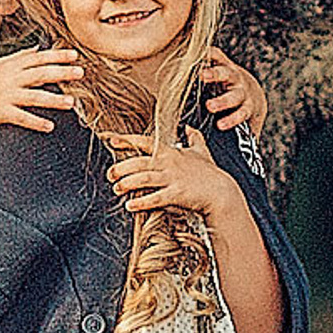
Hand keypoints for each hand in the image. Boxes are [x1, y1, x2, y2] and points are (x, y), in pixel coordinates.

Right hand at [0, 46, 80, 132]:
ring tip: (71, 102)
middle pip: (40, 74)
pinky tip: (49, 126)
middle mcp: (11, 79)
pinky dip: (36, 122)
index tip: (74, 55)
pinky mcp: (2, 112)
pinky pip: (22, 117)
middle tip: (80, 73)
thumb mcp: (0, 64)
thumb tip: (38, 48)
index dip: (56, 56)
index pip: (38, 58)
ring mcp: (7, 96)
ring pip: (34, 97)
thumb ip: (20, 57)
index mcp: (12, 66)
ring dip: (53, 99)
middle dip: (61, 73)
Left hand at [105, 127, 234, 220]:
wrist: (222, 193)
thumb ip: (193, 138)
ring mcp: (173, 178)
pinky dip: (141, 202)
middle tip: (110, 174)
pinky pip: (155, 198)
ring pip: (143, 178)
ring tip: (117, 188)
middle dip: (121, 167)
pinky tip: (130, 205)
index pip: (144, 142)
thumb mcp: (202, 151)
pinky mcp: (177, 194)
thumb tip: (189, 128)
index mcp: (171, 151)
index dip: (126, 140)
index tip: (110, 140)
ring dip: (126, 184)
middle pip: (138, 162)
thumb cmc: (210, 174)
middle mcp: (169, 163)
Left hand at [200, 49, 267, 134]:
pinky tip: (221, 124)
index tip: (196, 54)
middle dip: (214, 74)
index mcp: (221, 65)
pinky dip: (231, 120)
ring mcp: (241, 92)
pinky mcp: (246, 108)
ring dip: (222, 101)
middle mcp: (233, 77)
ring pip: (234, 96)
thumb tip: (166, 72)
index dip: (206, 54)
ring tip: (210, 106)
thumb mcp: (212, 73)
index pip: (215, 55)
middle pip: (225, 73)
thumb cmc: (221, 84)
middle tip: (202, 75)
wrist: (249, 95)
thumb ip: (195, 72)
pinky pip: (240, 114)